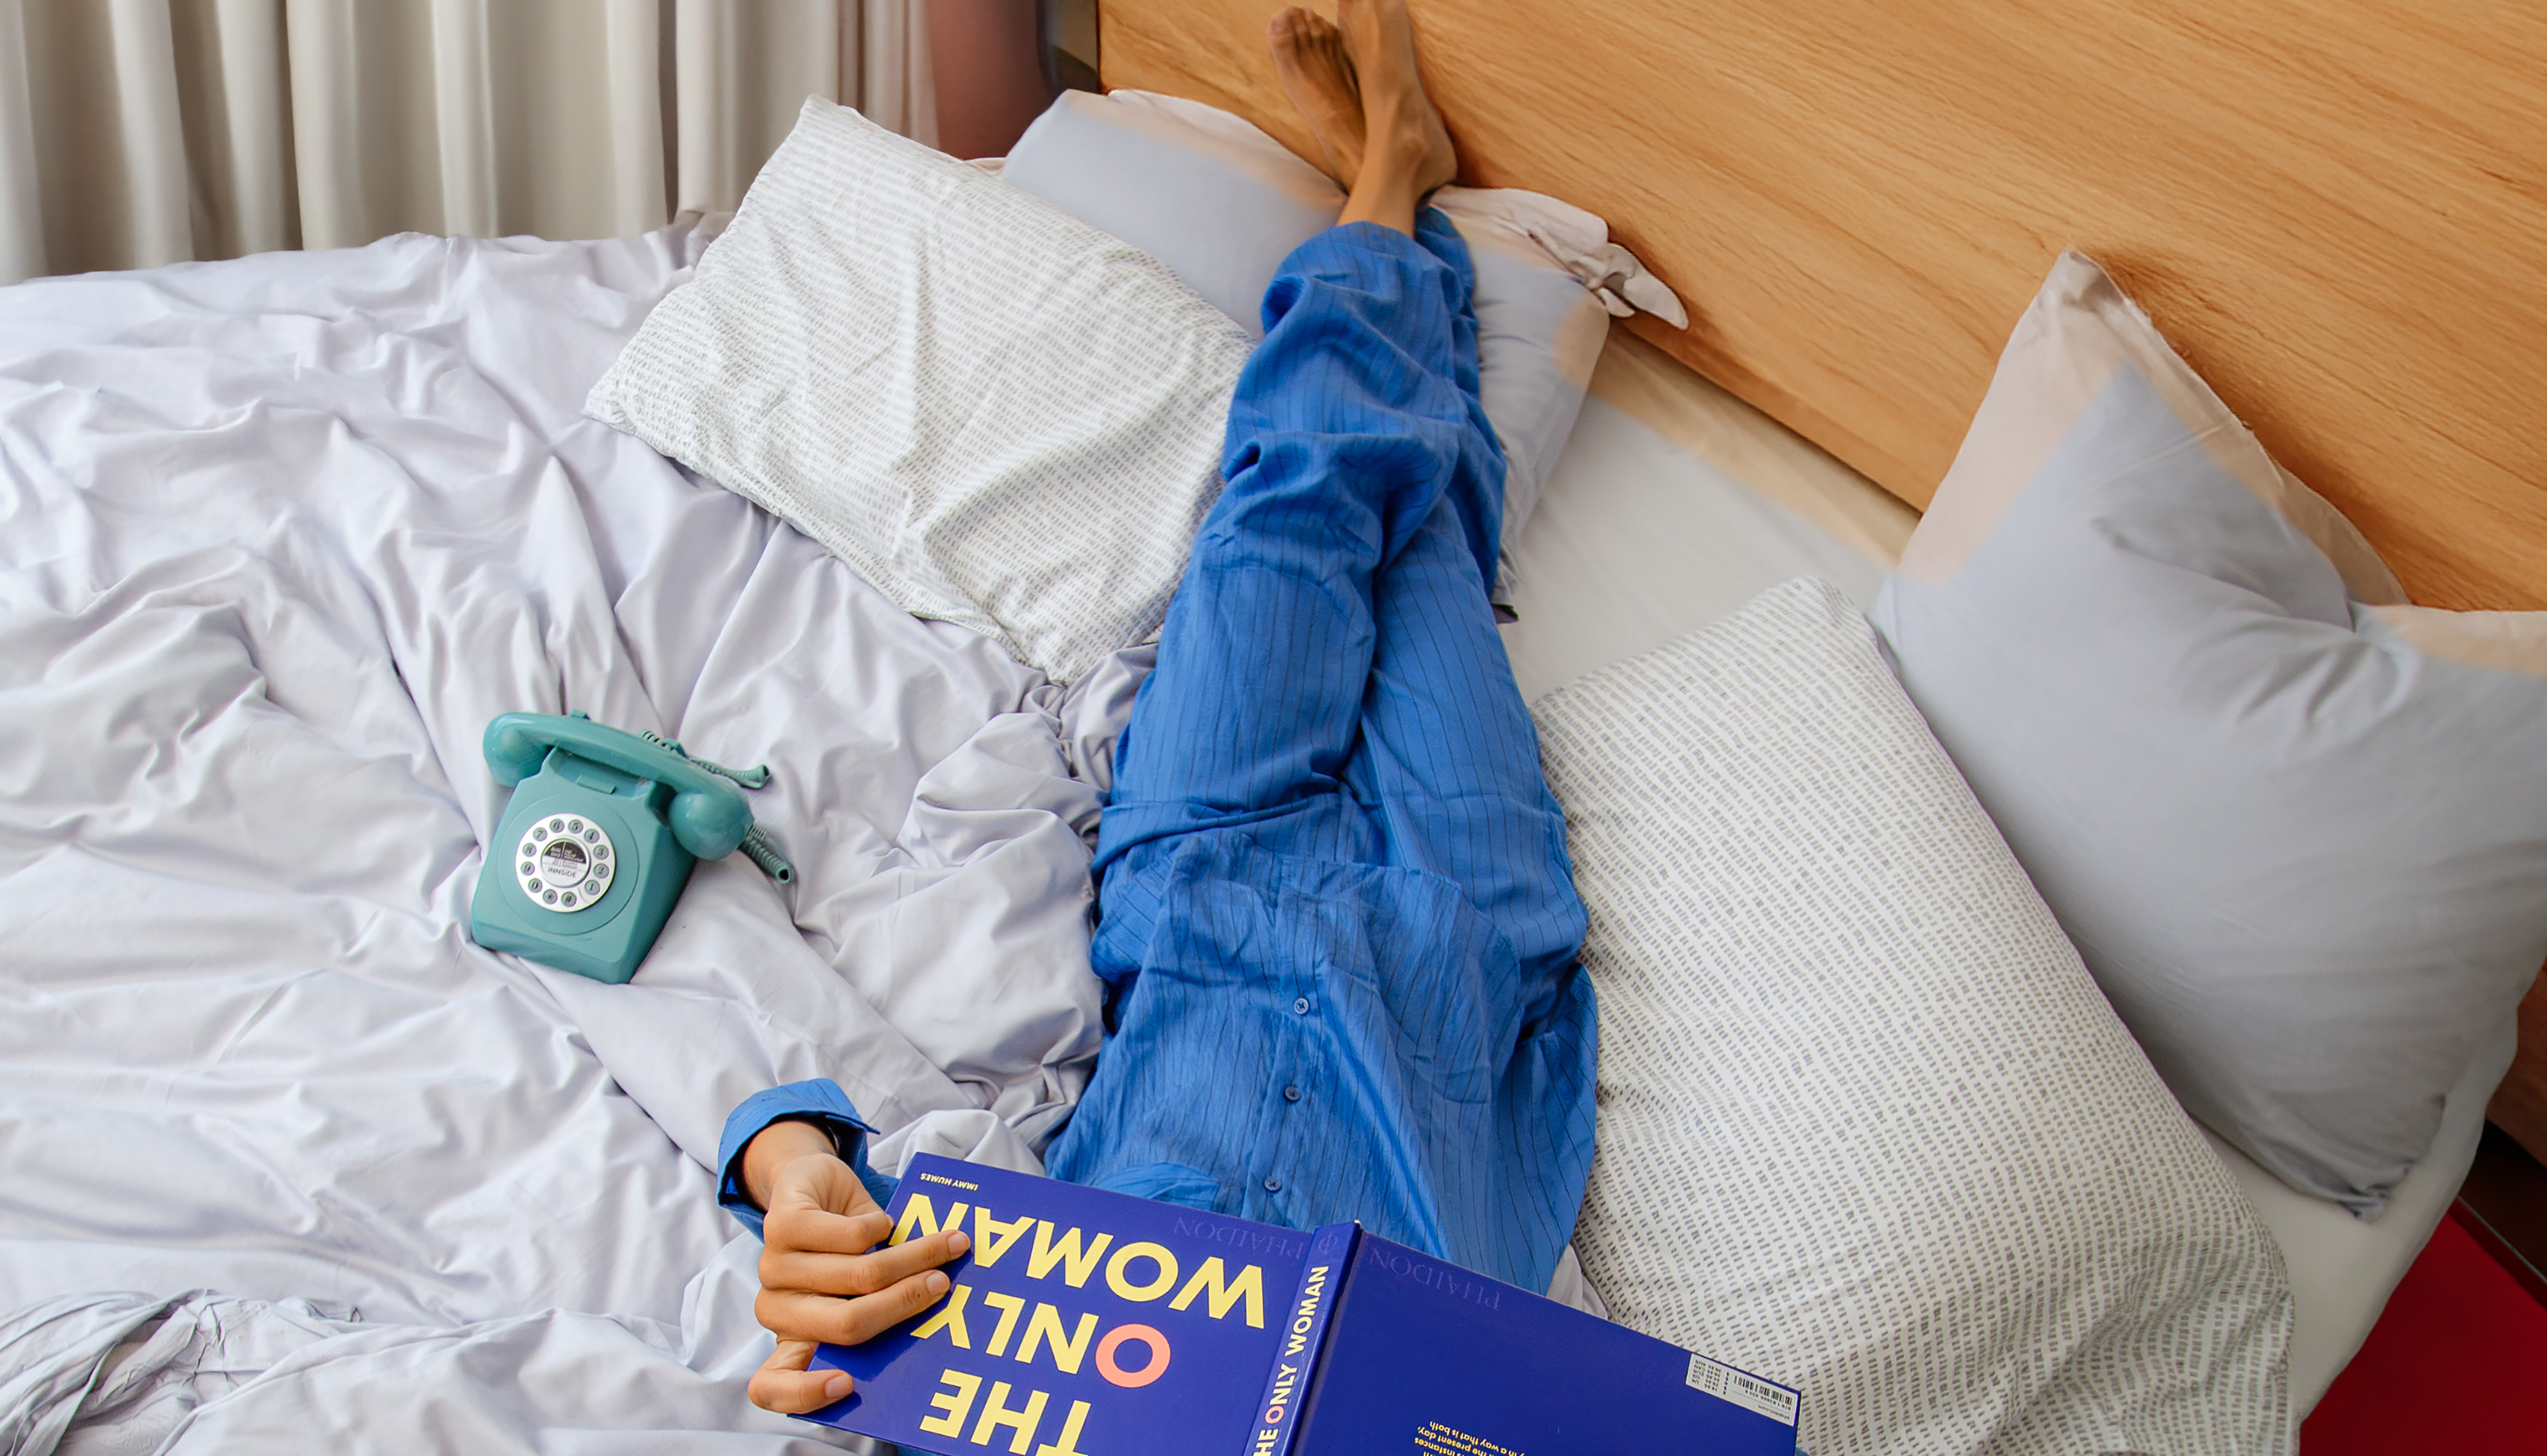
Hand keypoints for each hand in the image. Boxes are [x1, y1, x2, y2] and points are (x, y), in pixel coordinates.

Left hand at [740, 1120, 972, 1413]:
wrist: (810, 1186)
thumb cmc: (843, 1249)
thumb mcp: (860, 1290)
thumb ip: (881, 1311)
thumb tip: (937, 1311)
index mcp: (793, 1339)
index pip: (772, 1387)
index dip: (806, 1395)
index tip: (848, 1385)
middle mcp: (776, 1310)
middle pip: (847, 1325)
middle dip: (905, 1303)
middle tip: (942, 1284)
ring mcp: (774, 1268)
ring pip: (859, 1274)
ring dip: (913, 1257)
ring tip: (945, 1245)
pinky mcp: (780, 1225)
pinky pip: (850, 1236)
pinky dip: (880, 1227)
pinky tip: (882, 1221)